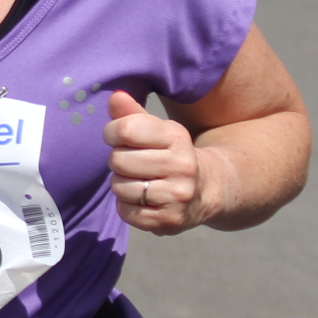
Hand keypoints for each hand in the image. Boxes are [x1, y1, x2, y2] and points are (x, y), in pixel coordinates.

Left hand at [103, 91, 213, 232]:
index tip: (117, 137)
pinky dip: (126, 206)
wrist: (206, 189)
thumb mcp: (157, 129)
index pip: (126, 129)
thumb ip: (132, 113)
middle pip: (119, 160)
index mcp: (177, 137)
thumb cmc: (169, 153)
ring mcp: (178, 196)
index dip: (112, 132)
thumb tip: (115, 96)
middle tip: (130, 162)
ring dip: (121, 184)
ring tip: (137, 180)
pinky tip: (141, 199)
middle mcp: (182, 166)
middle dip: (117, 160)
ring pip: (120, 187)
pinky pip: (127, 212)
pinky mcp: (169, 221)